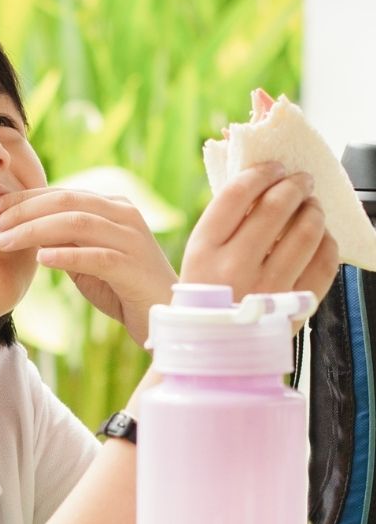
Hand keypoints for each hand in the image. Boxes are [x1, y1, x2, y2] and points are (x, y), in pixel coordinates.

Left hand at [0, 188, 177, 346]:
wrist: (163, 315)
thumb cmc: (119, 286)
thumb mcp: (84, 257)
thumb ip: (60, 240)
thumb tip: (19, 228)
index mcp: (110, 205)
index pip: (59, 193)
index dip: (20, 199)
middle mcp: (123, 214)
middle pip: (64, 201)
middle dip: (20, 212)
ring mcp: (131, 238)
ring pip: (77, 223)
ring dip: (34, 231)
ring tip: (2, 243)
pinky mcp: (133, 266)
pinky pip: (96, 256)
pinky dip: (66, 255)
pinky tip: (40, 259)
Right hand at [181, 162, 338, 303]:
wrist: (208, 355)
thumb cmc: (203, 303)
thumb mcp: (196, 262)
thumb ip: (223, 227)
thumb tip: (260, 186)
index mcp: (202, 251)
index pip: (237, 194)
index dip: (261, 173)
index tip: (272, 168)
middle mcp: (233, 267)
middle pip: (276, 206)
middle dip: (295, 185)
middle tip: (300, 181)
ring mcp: (265, 288)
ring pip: (307, 230)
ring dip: (314, 210)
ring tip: (311, 208)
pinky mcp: (292, 307)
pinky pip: (324, 262)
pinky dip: (327, 243)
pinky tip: (319, 238)